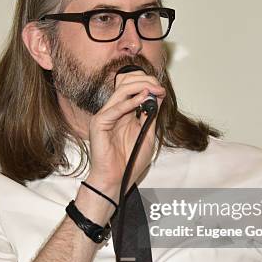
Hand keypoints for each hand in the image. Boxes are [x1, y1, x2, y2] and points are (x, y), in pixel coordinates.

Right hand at [86, 70, 165, 199]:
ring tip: (154, 90)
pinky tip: (143, 99)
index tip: (162, 90)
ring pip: (121, 91)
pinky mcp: (99, 123)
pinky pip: (115, 108)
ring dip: (140, 87)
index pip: (132, 88)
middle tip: (159, 88)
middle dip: (145, 82)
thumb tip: (157, 96)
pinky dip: (131, 102)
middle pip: (126, 85)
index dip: (148, 85)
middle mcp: (112, 111)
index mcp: (123, 113)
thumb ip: (151, 115)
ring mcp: (104, 116)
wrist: (116, 179)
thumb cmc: (129, 162)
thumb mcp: (147, 134)